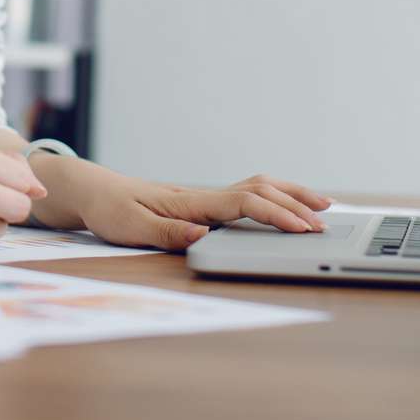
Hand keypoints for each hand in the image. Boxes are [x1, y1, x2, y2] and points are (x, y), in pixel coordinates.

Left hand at [76, 173, 332, 251]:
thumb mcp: (131, 227)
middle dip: (295, 205)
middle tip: (325, 223)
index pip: (244, 203)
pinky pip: (248, 193)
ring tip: (323, 205)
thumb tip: (203, 234)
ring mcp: (204, 195)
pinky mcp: (202, 202)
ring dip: (291, 193)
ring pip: (257, 185)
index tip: (301, 229)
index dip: (276, 215)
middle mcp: (202, 195)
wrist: (93, 191)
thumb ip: (167, 232)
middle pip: (260, 190)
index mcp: (191, 202)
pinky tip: (286, 204)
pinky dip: (274, 195)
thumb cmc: (110, 209)